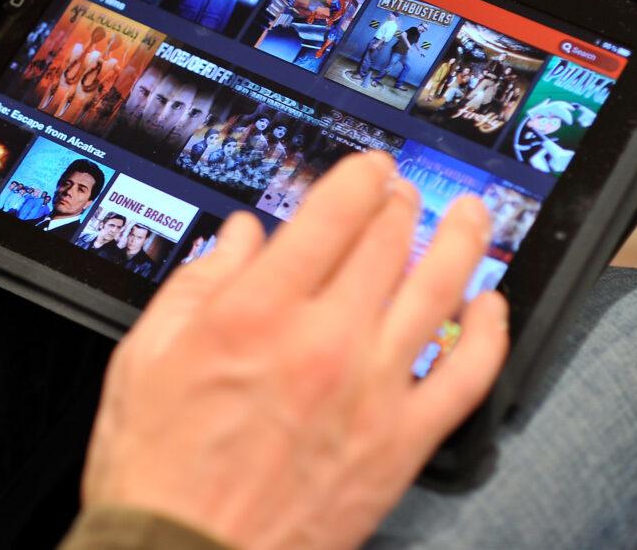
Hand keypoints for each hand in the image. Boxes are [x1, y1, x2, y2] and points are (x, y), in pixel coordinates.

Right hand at [82, 150, 507, 549]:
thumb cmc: (157, 466)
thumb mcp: (146, 355)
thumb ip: (196, 282)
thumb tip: (238, 237)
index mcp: (257, 311)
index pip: (332, 214)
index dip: (360, 177)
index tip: (369, 169)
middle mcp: (322, 340)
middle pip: (388, 243)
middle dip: (402, 204)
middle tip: (406, 193)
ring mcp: (370, 391)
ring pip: (438, 293)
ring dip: (461, 243)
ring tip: (471, 217)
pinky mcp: (399, 442)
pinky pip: (466, 376)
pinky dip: (488, 334)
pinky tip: (490, 306)